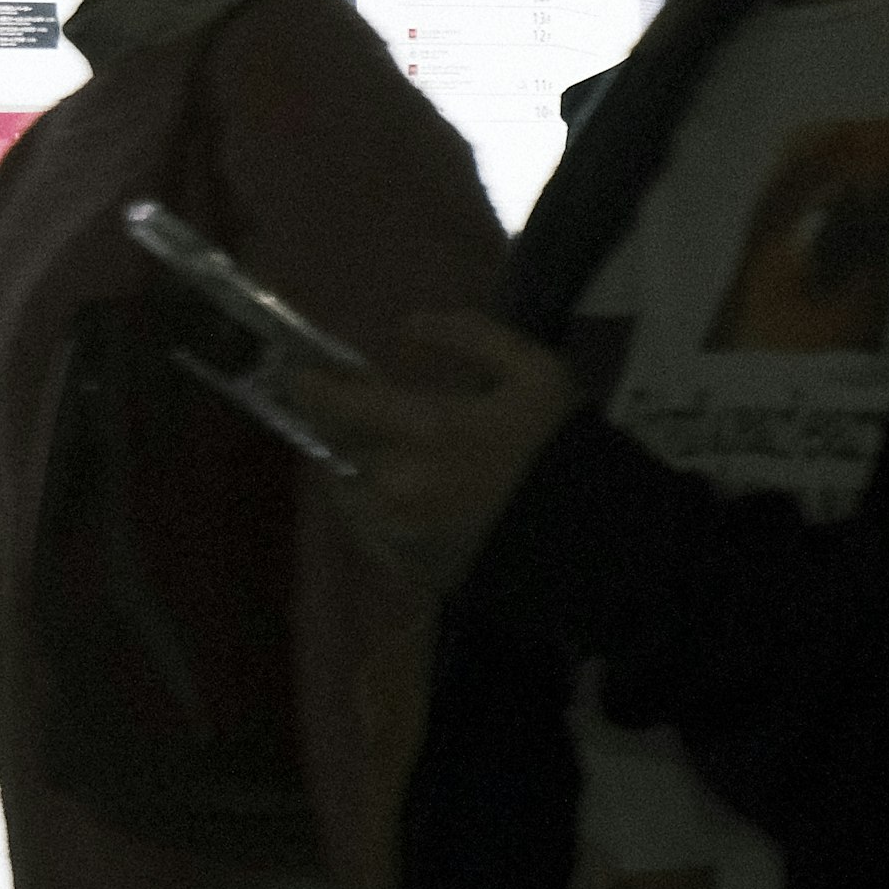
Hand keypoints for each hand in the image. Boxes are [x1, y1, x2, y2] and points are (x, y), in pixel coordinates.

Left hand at [284, 310, 578, 591]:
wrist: (594, 543)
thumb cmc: (561, 449)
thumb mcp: (534, 373)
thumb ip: (470, 338)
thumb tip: (411, 324)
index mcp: (425, 430)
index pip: (338, 404)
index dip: (308, 386)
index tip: (294, 372)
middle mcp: (396, 482)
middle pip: (336, 445)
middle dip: (337, 424)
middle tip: (343, 406)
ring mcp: (395, 529)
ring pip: (345, 488)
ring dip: (352, 464)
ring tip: (379, 450)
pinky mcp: (402, 564)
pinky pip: (364, 527)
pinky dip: (370, 503)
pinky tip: (398, 491)